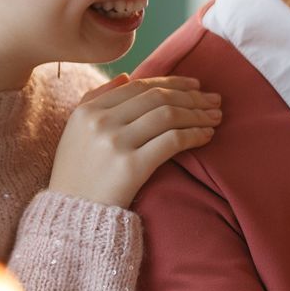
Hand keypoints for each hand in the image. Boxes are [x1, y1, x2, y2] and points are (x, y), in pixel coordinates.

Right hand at [48, 74, 221, 208]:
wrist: (73, 214)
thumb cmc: (79, 174)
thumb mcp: (76, 131)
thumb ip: (96, 100)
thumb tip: (127, 76)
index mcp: (87, 110)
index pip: (140, 86)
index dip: (173, 82)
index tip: (196, 85)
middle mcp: (100, 121)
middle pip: (158, 98)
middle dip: (192, 96)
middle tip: (215, 100)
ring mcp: (115, 143)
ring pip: (168, 115)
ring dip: (198, 114)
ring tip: (216, 117)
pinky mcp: (131, 166)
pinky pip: (173, 141)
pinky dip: (195, 135)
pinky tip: (207, 136)